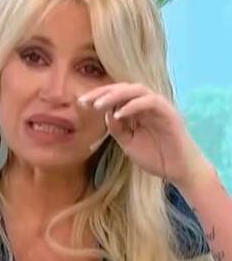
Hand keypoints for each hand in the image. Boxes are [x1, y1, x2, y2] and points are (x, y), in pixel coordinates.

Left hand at [79, 83, 211, 188]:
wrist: (179, 171)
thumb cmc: (156, 157)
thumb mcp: (128, 142)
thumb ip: (117, 128)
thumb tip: (105, 113)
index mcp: (138, 110)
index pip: (117, 95)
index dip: (99, 96)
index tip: (81, 103)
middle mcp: (149, 105)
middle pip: (124, 88)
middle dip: (102, 92)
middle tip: (84, 101)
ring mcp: (160, 107)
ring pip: (137, 90)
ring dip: (115, 95)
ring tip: (97, 105)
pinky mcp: (170, 114)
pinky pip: (151, 102)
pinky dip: (133, 105)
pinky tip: (118, 114)